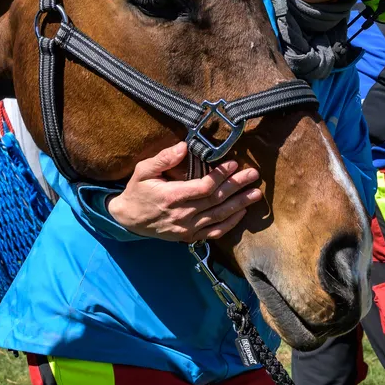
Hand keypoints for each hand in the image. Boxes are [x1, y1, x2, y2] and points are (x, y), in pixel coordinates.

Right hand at [106, 142, 261, 241]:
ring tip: (256, 193)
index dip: (221, 175)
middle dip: (237, 186)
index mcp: (172, 197)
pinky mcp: (189, 237)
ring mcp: (187, 229)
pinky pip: (214, 232)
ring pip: (219, 216)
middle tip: (253, 175)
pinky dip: (230, 224)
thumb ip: (163, 159)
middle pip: (216, 200)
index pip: (204, 187)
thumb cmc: (137, 191)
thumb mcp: (143, 171)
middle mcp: (182, 215)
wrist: (128, 219)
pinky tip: (242, 213)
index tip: (234, 163)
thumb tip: (183, 146)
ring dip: (239, 204)